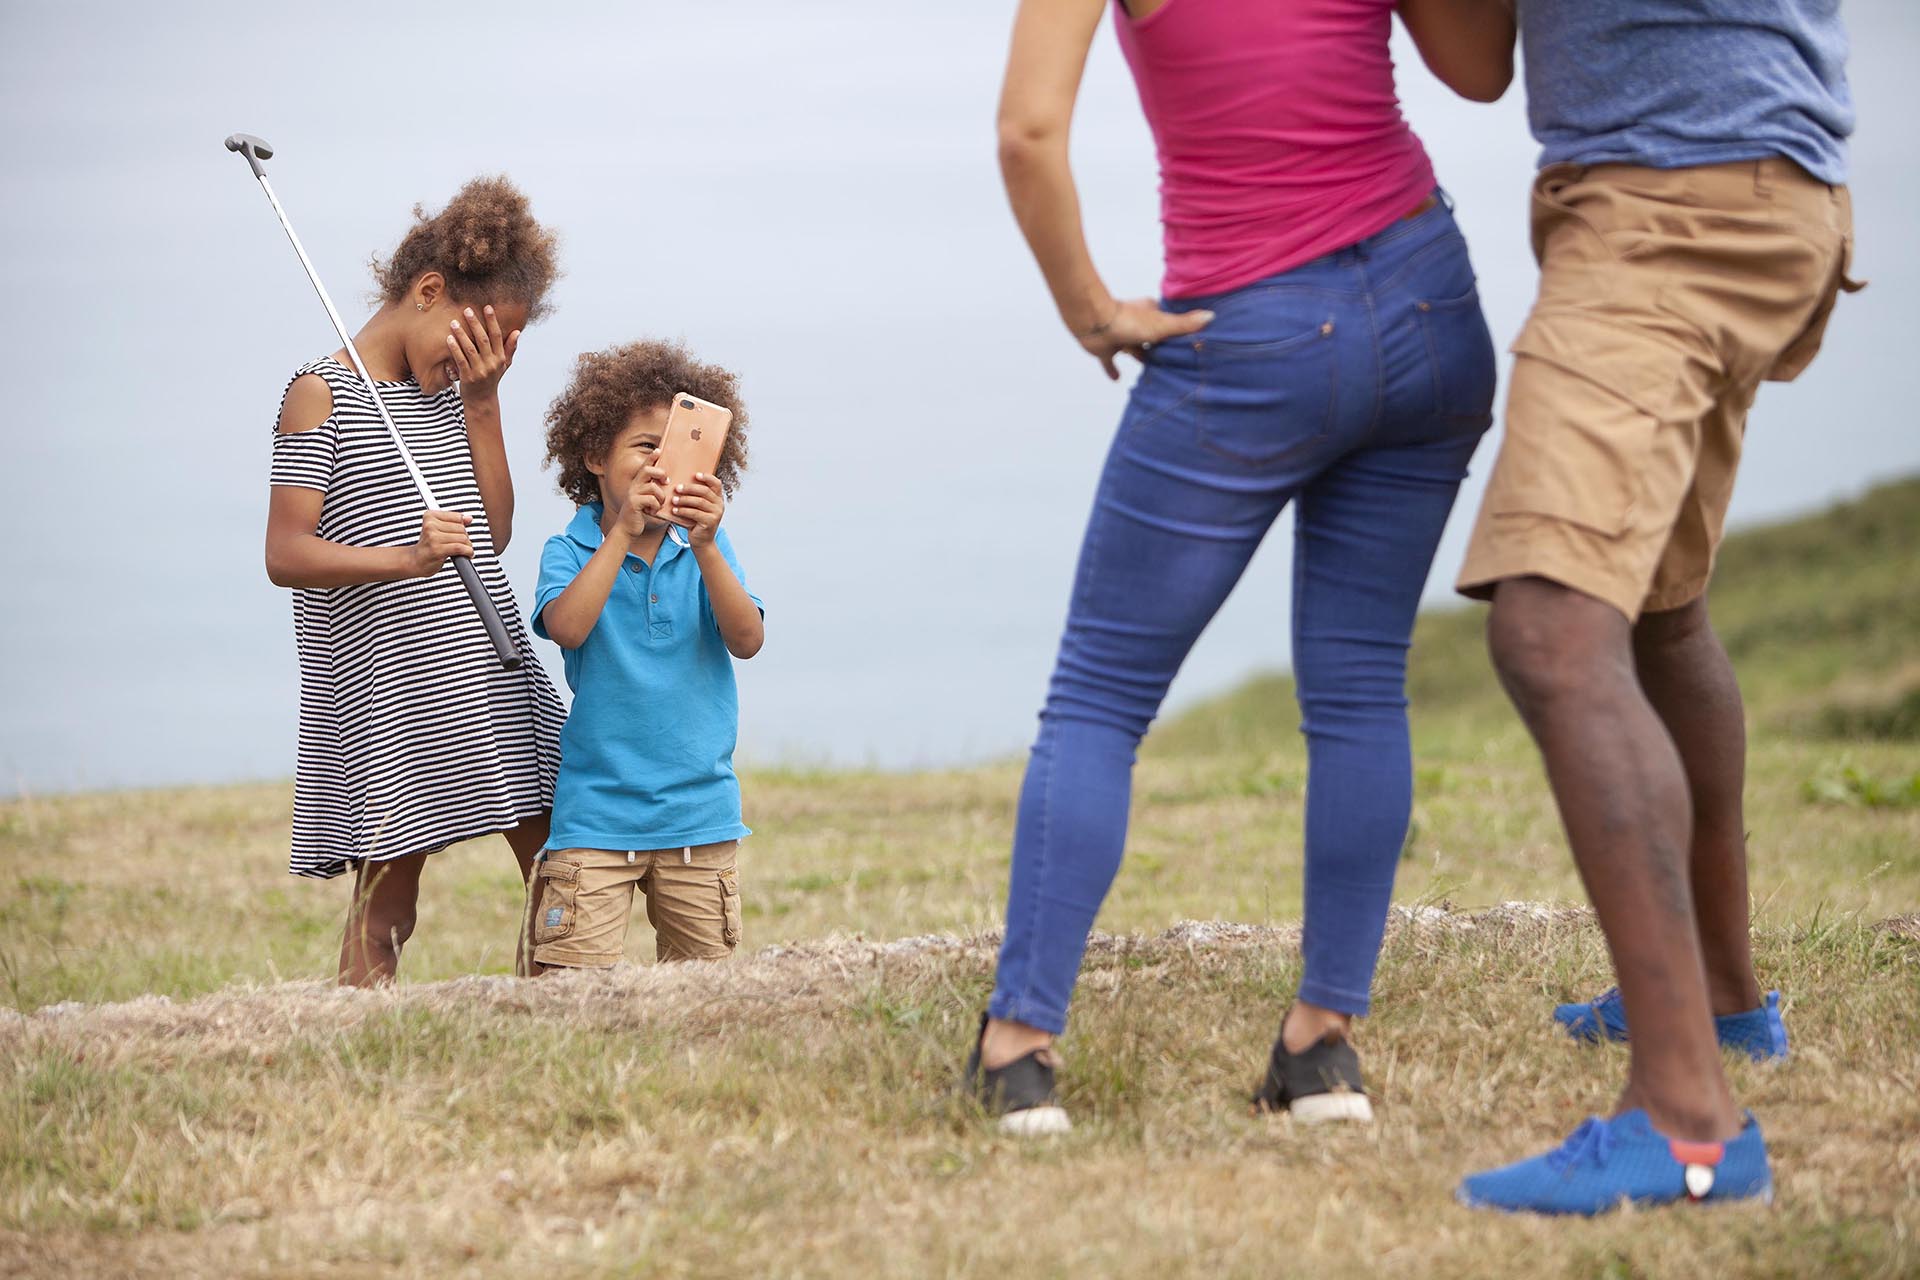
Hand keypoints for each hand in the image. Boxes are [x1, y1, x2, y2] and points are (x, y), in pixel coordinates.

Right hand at [409, 509, 472, 576]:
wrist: (415, 561)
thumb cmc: (428, 546)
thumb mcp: (439, 530)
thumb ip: (455, 522)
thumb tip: (469, 518)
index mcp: (430, 516)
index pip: (458, 517)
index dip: (462, 527)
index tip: (457, 534)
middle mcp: (430, 525)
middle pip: (461, 528)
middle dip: (465, 538)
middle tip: (459, 544)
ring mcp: (433, 537)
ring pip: (462, 538)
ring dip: (467, 546)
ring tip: (461, 550)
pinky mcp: (437, 549)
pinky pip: (460, 548)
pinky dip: (467, 552)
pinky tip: (466, 554)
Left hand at [447, 305, 519, 398]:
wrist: (482, 400)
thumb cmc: (492, 379)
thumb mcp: (504, 365)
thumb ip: (510, 348)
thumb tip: (517, 332)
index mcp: (500, 358)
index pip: (497, 336)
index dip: (492, 321)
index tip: (487, 307)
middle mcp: (492, 364)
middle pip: (483, 340)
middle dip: (475, 324)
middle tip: (467, 310)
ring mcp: (479, 371)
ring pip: (470, 348)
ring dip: (462, 334)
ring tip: (453, 322)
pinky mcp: (468, 377)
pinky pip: (460, 359)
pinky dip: (454, 348)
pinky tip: (448, 338)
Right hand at [617, 462, 669, 537]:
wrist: (628, 529)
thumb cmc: (640, 515)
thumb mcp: (648, 501)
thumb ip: (655, 492)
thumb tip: (669, 486)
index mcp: (638, 484)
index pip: (644, 467)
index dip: (651, 458)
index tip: (659, 450)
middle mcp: (633, 486)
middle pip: (646, 470)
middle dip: (659, 472)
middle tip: (666, 480)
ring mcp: (632, 494)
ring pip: (652, 487)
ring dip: (660, 496)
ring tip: (659, 505)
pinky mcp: (633, 504)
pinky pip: (651, 499)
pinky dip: (656, 506)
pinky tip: (653, 512)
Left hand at [670, 472, 724, 546]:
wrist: (701, 541)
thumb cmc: (696, 521)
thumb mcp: (697, 507)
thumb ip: (694, 496)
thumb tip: (678, 482)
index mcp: (718, 498)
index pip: (716, 483)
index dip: (707, 477)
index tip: (695, 475)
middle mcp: (720, 505)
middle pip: (705, 491)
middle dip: (689, 488)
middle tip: (677, 488)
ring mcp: (716, 514)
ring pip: (699, 502)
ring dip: (684, 499)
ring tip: (673, 500)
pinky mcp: (710, 522)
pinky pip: (695, 513)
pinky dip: (683, 511)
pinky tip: (675, 510)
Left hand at [1075, 297, 1213, 380]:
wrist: (1094, 322)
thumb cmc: (1130, 321)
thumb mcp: (1162, 324)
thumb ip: (1184, 324)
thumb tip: (1211, 316)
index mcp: (1150, 314)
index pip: (1167, 323)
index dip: (1175, 333)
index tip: (1186, 344)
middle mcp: (1136, 324)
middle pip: (1151, 337)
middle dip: (1159, 347)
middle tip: (1171, 361)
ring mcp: (1120, 336)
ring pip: (1133, 348)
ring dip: (1140, 356)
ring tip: (1152, 371)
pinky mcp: (1105, 348)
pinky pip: (1109, 361)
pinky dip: (1112, 369)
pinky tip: (1118, 379)